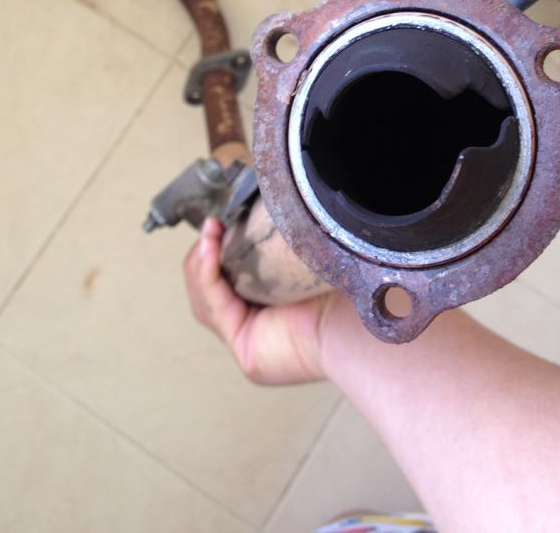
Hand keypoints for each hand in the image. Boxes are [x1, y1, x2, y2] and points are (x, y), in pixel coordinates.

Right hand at [184, 217, 340, 384]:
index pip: (227, 278)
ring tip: (208, 235)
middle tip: (211, 226)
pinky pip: (215, 309)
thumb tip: (254, 208)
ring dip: (201, 263)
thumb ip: (274, 245)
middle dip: (204, 255)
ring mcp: (251, 342)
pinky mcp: (247, 352)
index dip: (214, 251)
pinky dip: (207, 277)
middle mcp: (260, 326)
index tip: (216, 223)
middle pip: (210, 290)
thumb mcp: (297, 257)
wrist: (357, 313)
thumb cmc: (341, 284)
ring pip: (206, 300)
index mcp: (270, 305)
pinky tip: (209, 250)